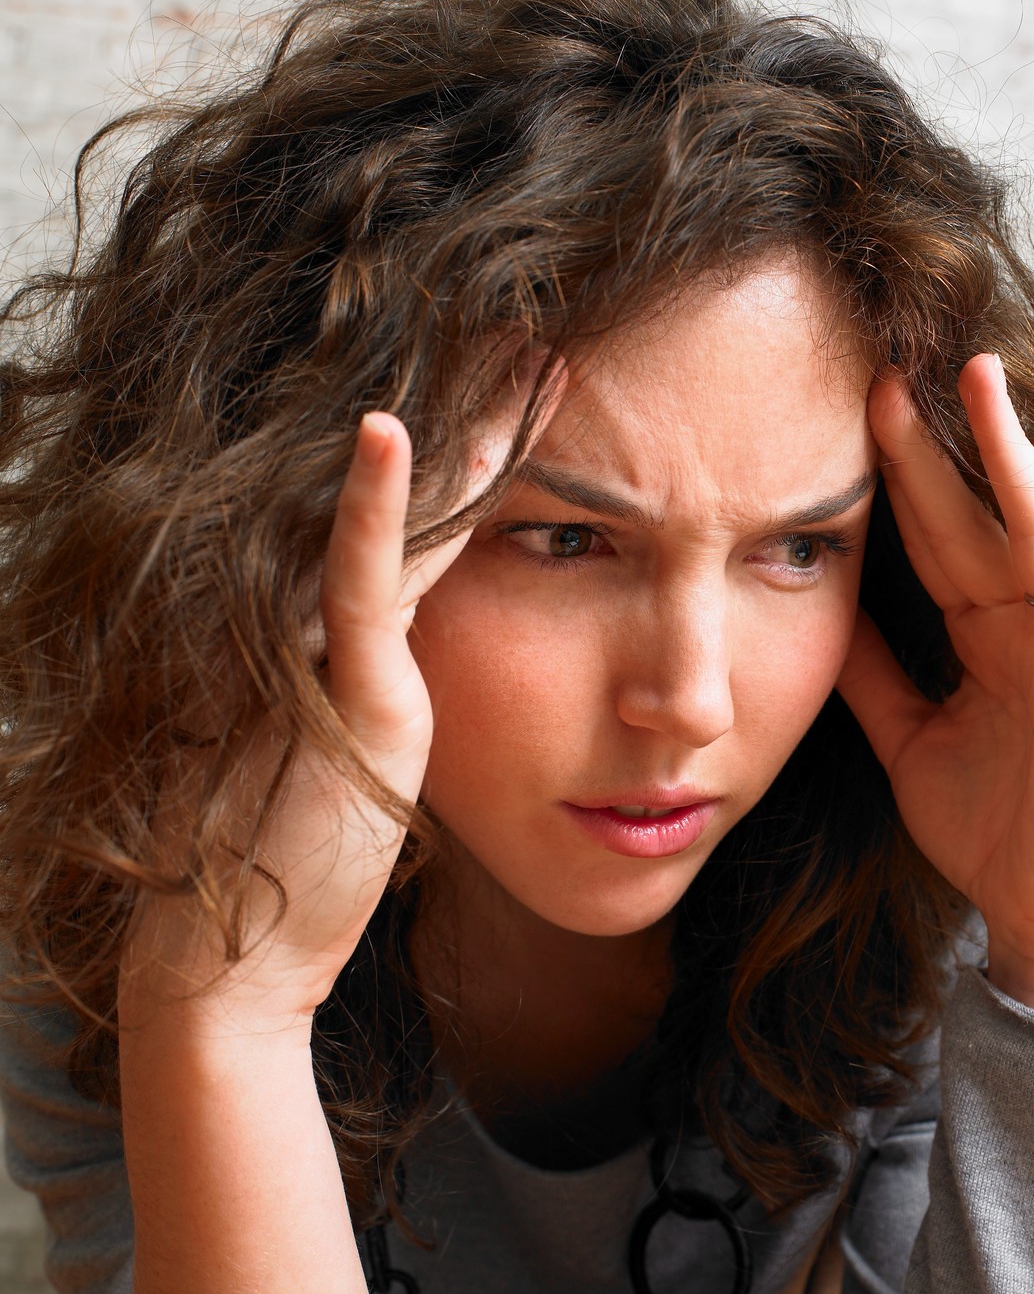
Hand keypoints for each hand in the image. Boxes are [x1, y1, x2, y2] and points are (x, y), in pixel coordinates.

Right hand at [120, 405, 533, 1033]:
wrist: (234, 956)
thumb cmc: (297, 871)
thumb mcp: (365, 768)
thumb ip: (381, 704)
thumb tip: (405, 668)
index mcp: (364, 647)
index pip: (435, 534)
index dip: (482, 463)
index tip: (535, 396)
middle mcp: (344, 629)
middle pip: (428, 504)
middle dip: (486, 419)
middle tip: (540, 336)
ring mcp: (333, 650)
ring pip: (405, 520)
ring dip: (461, 433)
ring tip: (515, 350)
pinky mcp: (334, 690)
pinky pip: (354, 584)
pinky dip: (368, 506)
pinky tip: (387, 431)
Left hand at [834, 355, 1033, 1045]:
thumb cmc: (991, 832)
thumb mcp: (910, 740)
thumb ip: (877, 677)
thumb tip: (830, 615)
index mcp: (986, 642)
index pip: (936, 543)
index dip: (900, 479)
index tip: (858, 410)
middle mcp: (1029, 632)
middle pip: (978, 519)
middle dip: (940, 444)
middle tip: (896, 366)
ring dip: (1009, 455)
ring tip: (980, 377)